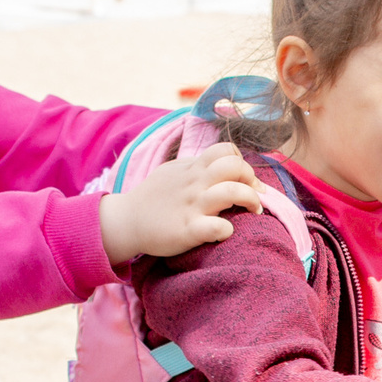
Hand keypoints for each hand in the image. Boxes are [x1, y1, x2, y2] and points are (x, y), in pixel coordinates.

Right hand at [98, 141, 266, 262]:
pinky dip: (227, 229)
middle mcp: (195, 184)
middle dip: (252, 179)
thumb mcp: (174, 172)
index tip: (245, 180)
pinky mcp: (187, 230)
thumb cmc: (154, 198)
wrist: (126, 221)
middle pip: (235, 166)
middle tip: (255, 195)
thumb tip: (224, 161)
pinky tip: (225, 232)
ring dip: (250, 200)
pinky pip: (217, 227)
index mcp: (193, 169)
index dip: (242, 162)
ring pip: (232, 192)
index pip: (226, 150)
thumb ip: (198, 166)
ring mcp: (192, 206)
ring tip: (253, 212)